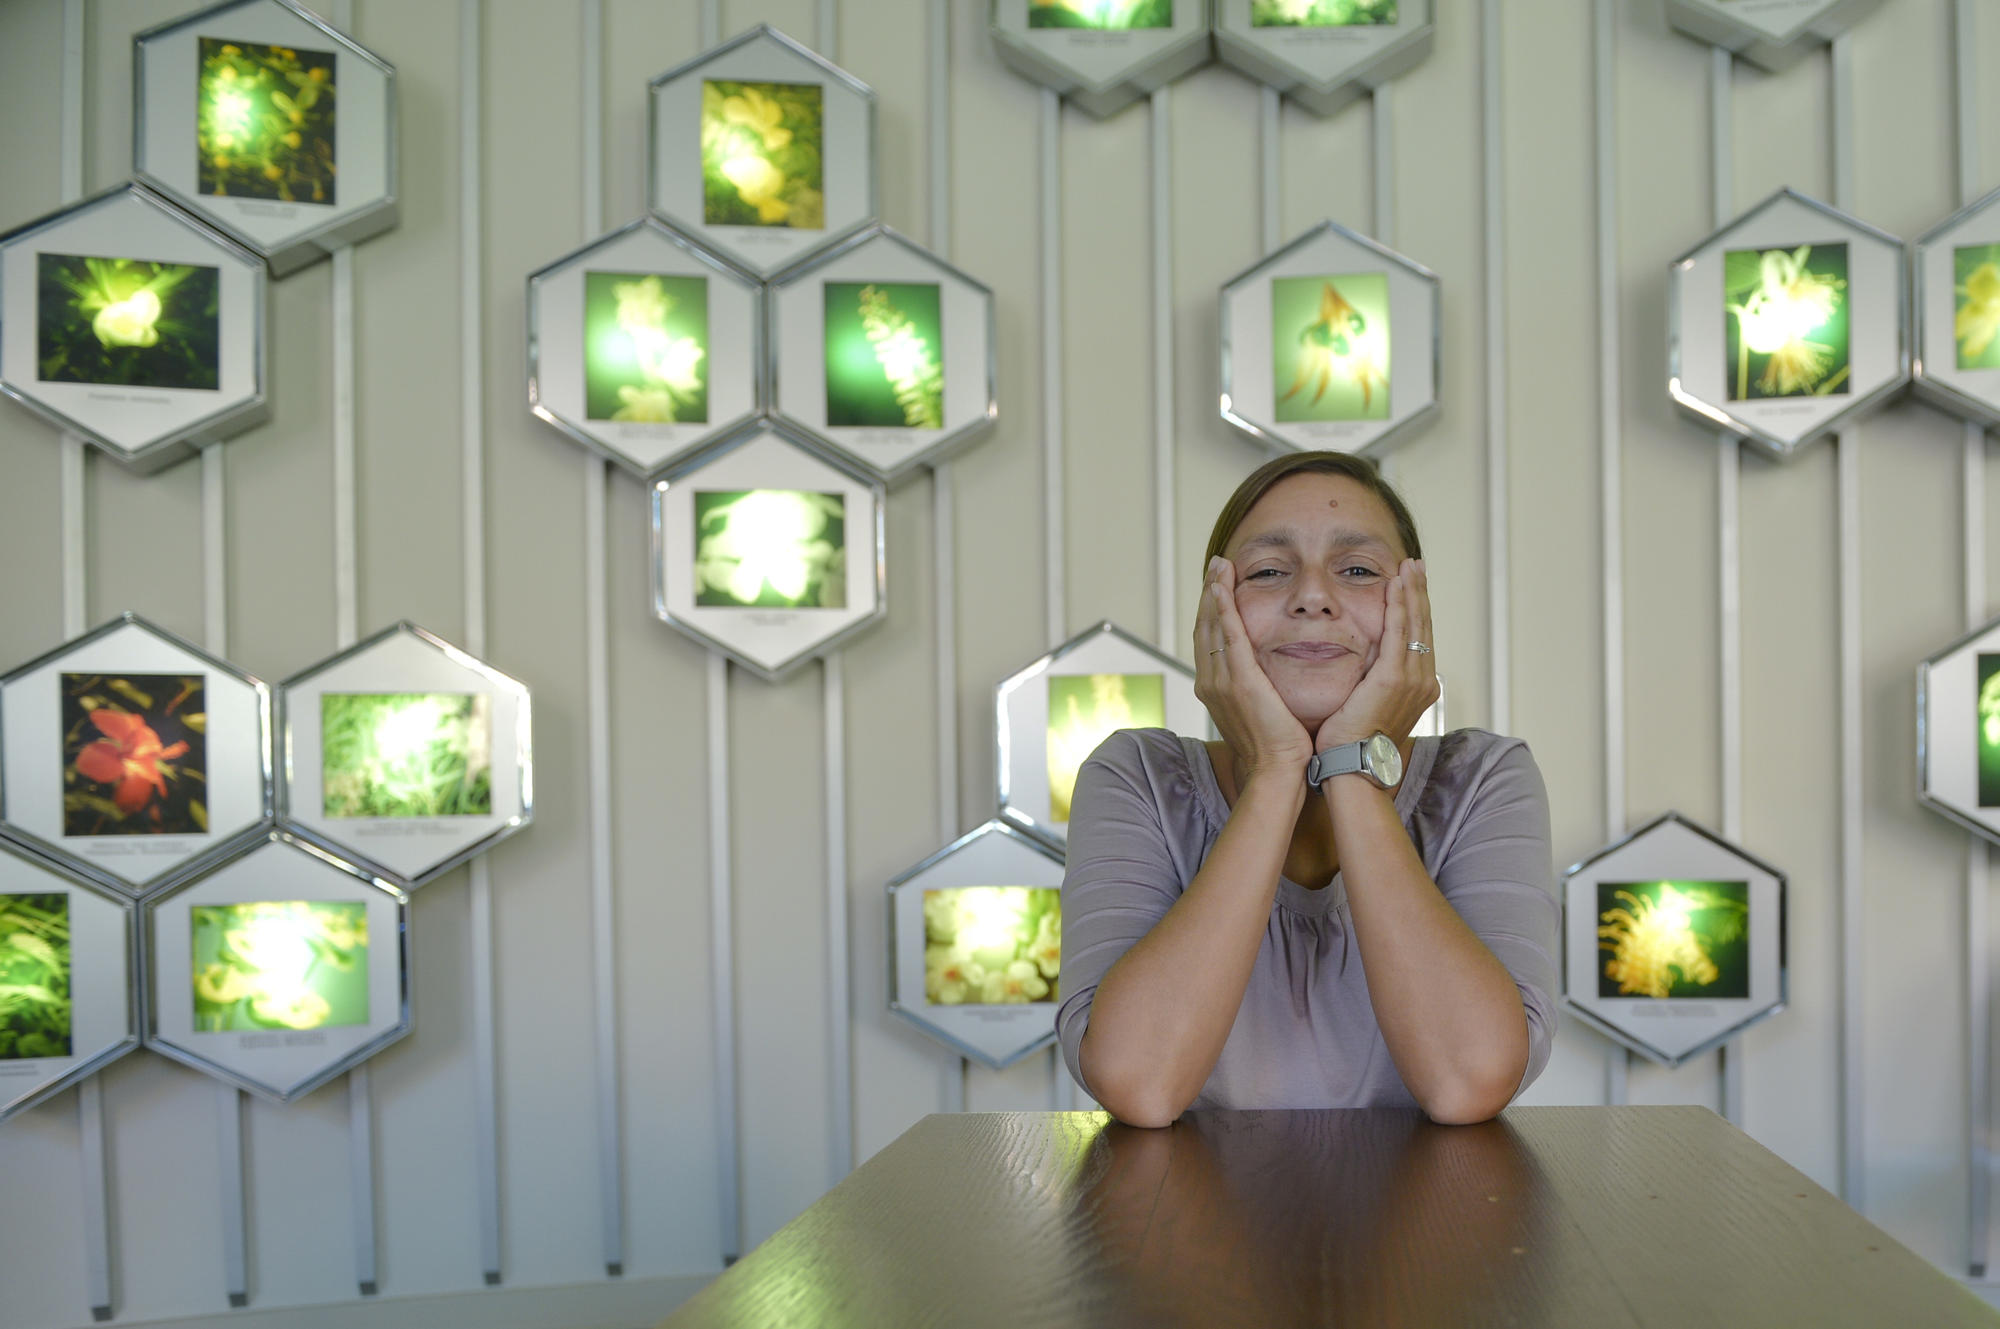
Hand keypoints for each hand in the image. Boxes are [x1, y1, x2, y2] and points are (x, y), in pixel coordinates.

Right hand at [1194, 555, 1312, 783]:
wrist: (1277, 770)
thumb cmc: (1277, 747)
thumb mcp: (1262, 711)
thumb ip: (1258, 689)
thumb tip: (1269, 677)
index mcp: (1215, 689)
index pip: (1209, 640)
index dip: (1211, 610)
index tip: (1217, 586)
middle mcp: (1210, 682)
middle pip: (1204, 627)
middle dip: (1208, 594)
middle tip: (1215, 566)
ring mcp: (1220, 680)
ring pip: (1211, 626)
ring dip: (1213, 593)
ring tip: (1218, 567)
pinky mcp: (1239, 679)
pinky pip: (1227, 635)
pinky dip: (1222, 609)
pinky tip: (1222, 588)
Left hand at [1314, 558, 1441, 752]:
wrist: (1353, 767)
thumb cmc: (1352, 744)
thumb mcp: (1369, 708)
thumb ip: (1372, 686)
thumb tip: (1362, 675)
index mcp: (1418, 688)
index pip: (1419, 639)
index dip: (1416, 610)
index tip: (1411, 586)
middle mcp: (1422, 681)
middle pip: (1424, 626)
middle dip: (1420, 593)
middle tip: (1416, 566)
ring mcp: (1412, 679)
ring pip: (1415, 624)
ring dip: (1412, 592)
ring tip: (1410, 567)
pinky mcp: (1394, 677)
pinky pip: (1399, 632)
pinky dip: (1399, 606)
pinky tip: (1396, 585)